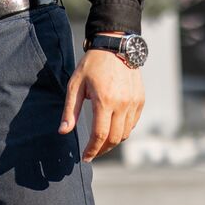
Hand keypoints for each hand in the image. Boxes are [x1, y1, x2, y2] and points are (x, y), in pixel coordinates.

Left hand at [60, 42, 144, 160]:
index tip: (85, 157)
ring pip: (126, 133)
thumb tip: (63, 131)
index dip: (92, 150)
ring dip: (113, 142)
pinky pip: (133, 123)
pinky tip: (112, 130)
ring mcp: (134, 102)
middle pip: (115, 138)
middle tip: (91, 153)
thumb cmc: (92, 65)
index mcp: (104, 101)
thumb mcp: (75, 85)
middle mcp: (122, 104)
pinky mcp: (140, 100)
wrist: (115, 46)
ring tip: (100, 143)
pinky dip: (123, 131)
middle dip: (102, 149)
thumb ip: (70, 110)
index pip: (100, 135)